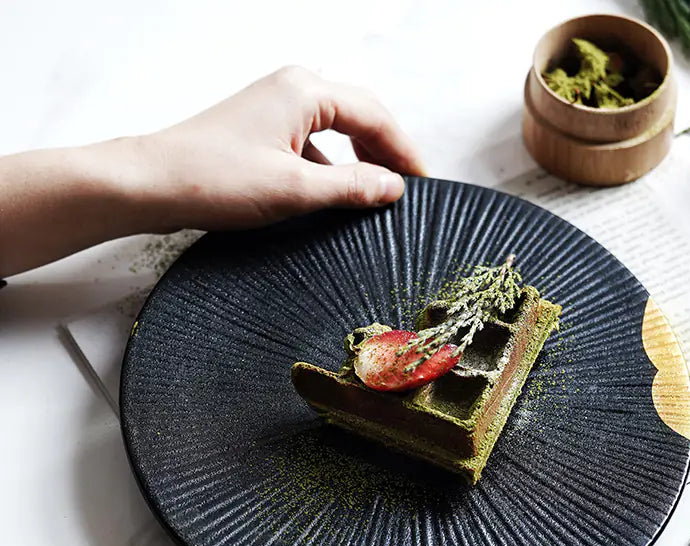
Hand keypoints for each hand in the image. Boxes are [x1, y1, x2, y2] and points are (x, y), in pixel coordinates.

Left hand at [0, 66, 424, 275]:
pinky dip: (330, 168)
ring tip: (376, 196)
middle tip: (406, 191)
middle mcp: (292, 89)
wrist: (150, 184)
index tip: (423, 183)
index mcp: (305, 91)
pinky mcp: (261, 131)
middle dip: (385, 153)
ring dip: (358, 161)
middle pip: (359, 117)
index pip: (375, 115)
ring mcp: (275, 108)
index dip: (404, 151)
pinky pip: (311, 144)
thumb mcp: (295, 190)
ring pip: (336, 131)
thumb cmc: (214, 179)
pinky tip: (333, 197)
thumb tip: (392, 187)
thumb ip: (351, 187)